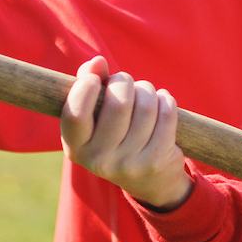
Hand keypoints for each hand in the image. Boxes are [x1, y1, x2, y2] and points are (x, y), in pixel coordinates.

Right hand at [61, 57, 192, 209]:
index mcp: (75, 147)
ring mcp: (128, 164)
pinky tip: (162, 103)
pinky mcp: (155, 161)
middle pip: (119, 103)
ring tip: (145, 94)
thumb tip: (97, 62)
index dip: (86, 88)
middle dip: (125, 82)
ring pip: (146, 106)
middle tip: (127, 83)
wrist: (148, 180)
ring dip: (147, 90)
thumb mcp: (94, 114)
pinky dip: (166, 100)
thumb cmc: (114, 133)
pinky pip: (166, 115)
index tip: (96, 79)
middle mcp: (98, 160)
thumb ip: (88, 82)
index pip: (75, 113)